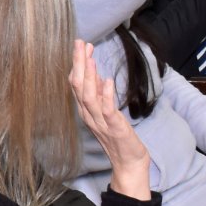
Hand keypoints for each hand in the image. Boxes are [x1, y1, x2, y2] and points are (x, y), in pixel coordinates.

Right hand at [69, 40, 150, 199]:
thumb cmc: (118, 137)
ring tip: (90, 58)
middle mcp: (89, 115)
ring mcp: (101, 122)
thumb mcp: (106, 111)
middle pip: (79, 87)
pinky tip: (107, 80)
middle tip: (80, 43)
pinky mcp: (115, 129)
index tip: (81, 45)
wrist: (129, 162)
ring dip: (88, 76)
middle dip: (79, 64)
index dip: (78, 64)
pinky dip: (105, 95)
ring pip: (88, 97)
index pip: (77, 83)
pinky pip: (107, 111)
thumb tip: (94, 72)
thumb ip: (99, 93)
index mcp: (86, 110)